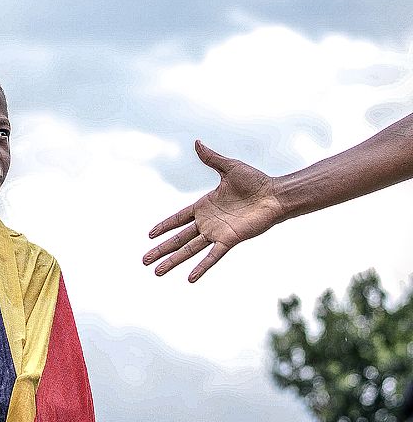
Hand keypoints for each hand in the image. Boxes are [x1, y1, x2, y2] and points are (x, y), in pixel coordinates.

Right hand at [143, 140, 283, 281]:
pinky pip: (212, 256)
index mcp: (204, 205)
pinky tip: (190, 279)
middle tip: (144, 260)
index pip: (178, 219)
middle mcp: (207, 222)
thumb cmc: (256, 181)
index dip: (163, 227)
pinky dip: (201, 267)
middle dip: (161, 250)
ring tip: (157, 272)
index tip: (149, 235)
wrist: (275, 195)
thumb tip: (197, 142)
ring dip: (173, 261)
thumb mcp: (230, 167)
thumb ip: (211, 159)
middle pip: (178, 239)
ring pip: (189, 250)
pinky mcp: (229, 240)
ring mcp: (217, 233)